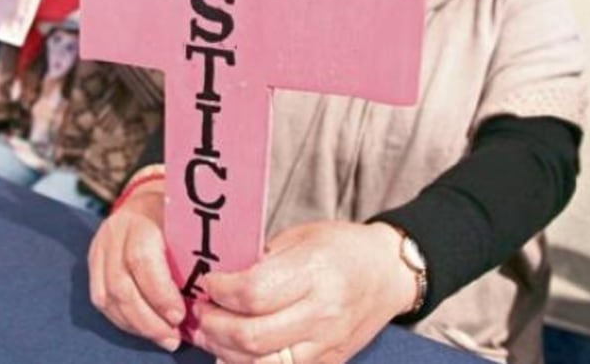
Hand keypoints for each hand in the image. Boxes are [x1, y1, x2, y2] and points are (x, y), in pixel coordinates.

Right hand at [88, 180, 184, 351]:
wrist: (144, 204)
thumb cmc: (176, 217)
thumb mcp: (189, 223)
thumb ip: (197, 250)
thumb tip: (216, 289)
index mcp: (141, 219)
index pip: (142, 259)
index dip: (159, 293)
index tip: (180, 316)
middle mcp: (114, 233)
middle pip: (121, 284)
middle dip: (147, 318)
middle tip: (172, 337)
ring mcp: (99, 249)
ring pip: (107, 297)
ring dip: (136, 324)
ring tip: (163, 338)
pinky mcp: (93, 265)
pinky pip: (101, 300)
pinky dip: (123, 320)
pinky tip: (144, 329)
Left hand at [191, 221, 415, 363]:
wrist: (388, 274)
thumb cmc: (342, 248)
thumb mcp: (300, 237)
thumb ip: (260, 260)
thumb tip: (219, 279)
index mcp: (314, 273)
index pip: (253, 293)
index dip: (220, 291)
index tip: (208, 283)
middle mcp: (322, 313)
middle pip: (251, 336)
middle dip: (214, 325)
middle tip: (202, 311)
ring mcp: (326, 345)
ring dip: (224, 352)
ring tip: (211, 333)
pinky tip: (234, 352)